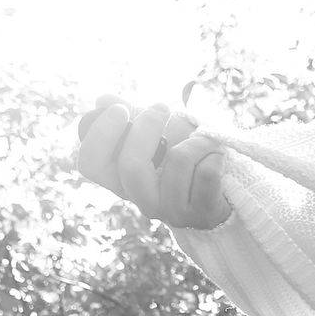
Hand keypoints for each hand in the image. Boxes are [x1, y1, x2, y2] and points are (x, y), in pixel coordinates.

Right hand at [74, 92, 231, 229]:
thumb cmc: (183, 153)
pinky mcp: (202, 214)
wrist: (224, 184)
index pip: (90, 165)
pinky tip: (215, 157)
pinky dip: (213, 153)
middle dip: (148, 127)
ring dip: (194, 138)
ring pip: (177, 161)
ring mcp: (172, 212)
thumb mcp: (155, 131)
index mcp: (122, 180)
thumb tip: (103, 101)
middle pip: (131, 166)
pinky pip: (206, 172)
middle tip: (162, 108)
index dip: (101, 135)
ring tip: (201, 139)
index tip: (120, 111)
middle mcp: (143, 200)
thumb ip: (130, 116)